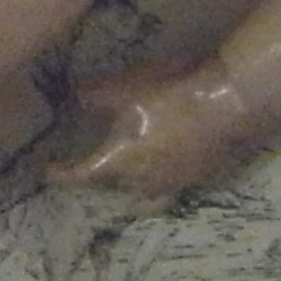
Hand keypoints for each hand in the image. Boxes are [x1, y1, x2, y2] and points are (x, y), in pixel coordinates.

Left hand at [48, 57, 255, 204]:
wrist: (232, 102)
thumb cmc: (172, 93)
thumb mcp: (128, 86)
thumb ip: (96, 95)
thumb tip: (74, 98)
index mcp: (120, 162)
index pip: (81, 176)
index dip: (61, 174)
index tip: (47, 172)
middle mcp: (145, 181)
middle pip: (113, 188)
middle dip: (100, 180)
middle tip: (92, 166)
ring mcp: (176, 184)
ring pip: (145, 195)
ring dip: (132, 186)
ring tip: (129, 176)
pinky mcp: (202, 178)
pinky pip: (174, 189)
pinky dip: (163, 182)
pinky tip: (168, 168)